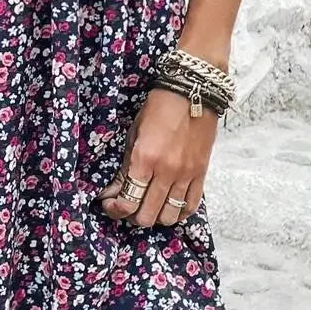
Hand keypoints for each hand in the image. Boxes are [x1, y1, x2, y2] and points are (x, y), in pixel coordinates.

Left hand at [95, 87, 219, 227]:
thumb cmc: (159, 107)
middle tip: (127, 206)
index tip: (110, 204)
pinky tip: (169, 207)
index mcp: (145, 159)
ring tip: (149, 207)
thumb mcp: (134, 133)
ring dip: (156, 217)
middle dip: (132, 216)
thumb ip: (126, 165)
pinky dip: (178, 212)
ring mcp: (186, 175)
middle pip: (147, 215)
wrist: (192, 92)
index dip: (115, 209)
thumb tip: (114, 189)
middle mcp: (166, 172)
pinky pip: (190, 205)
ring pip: (170, 216)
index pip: (127, 201)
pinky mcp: (201, 173)